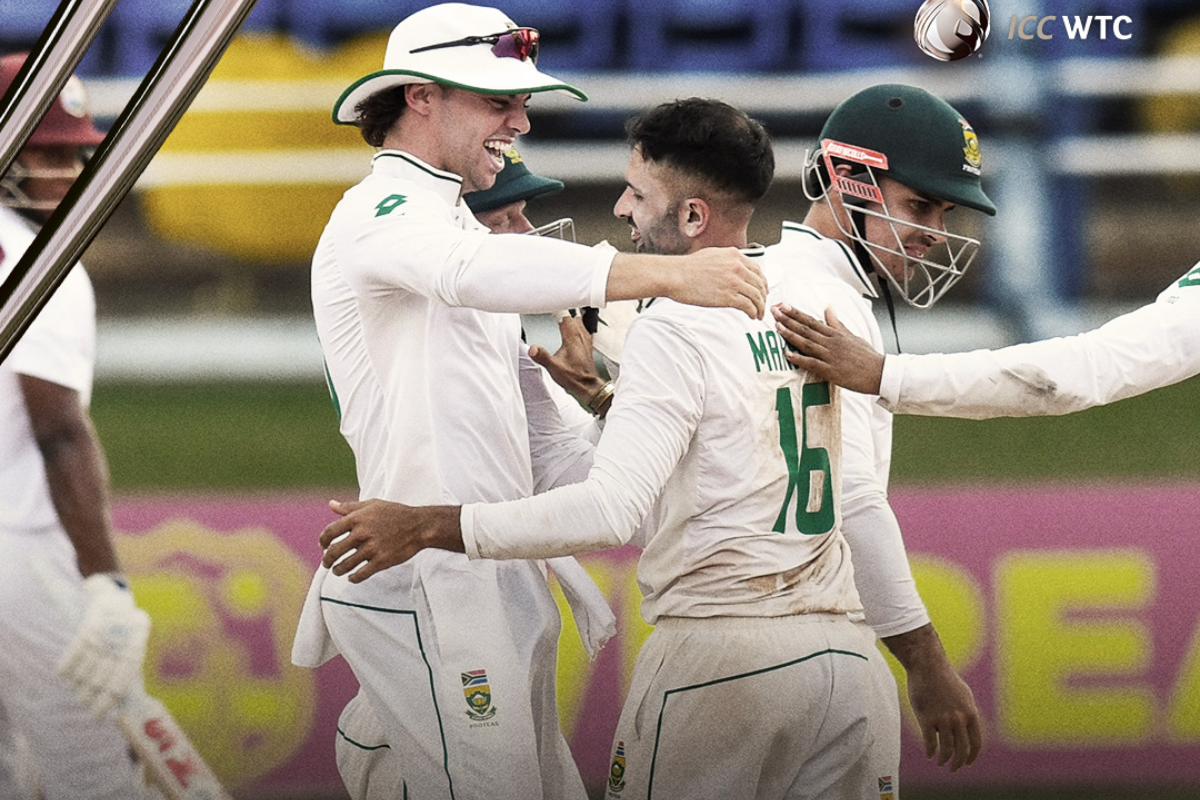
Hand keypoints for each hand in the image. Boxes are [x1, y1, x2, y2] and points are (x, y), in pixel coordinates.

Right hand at [57, 574, 150, 718]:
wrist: (112, 592)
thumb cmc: (124, 624)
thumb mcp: (133, 641)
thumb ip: (127, 665)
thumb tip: (121, 700)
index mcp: (139, 640)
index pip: (126, 675)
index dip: (111, 697)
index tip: (100, 715)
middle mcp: (125, 634)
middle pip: (105, 672)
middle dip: (92, 693)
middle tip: (83, 704)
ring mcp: (108, 626)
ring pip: (89, 662)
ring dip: (79, 680)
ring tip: (74, 690)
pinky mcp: (91, 619)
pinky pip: (77, 647)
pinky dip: (68, 662)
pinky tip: (62, 673)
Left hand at [320, 499, 463, 582]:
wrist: (419, 526)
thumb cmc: (395, 513)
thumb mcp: (372, 505)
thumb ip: (350, 507)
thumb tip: (331, 504)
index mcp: (357, 518)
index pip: (329, 532)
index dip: (322, 541)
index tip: (322, 546)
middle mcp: (362, 533)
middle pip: (334, 551)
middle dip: (326, 560)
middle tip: (326, 563)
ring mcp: (372, 549)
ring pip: (345, 565)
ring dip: (337, 570)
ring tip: (337, 571)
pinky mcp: (381, 561)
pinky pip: (360, 575)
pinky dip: (353, 578)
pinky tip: (352, 577)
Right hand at [529, 315, 607, 412]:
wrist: (588, 385)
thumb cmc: (574, 377)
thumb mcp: (554, 368)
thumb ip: (542, 357)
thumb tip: (532, 348)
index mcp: (572, 337)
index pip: (565, 315)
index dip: (556, 308)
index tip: (547, 305)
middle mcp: (581, 335)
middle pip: (572, 315)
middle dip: (561, 311)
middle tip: (551, 310)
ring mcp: (585, 339)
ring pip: (578, 320)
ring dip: (569, 317)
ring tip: (559, 316)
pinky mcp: (587, 344)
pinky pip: (582, 328)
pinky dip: (575, 325)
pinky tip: (570, 328)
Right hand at [672, 247, 767, 319]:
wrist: (676, 275)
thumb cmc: (687, 267)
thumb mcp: (712, 255)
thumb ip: (727, 261)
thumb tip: (734, 268)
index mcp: (735, 256)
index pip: (758, 270)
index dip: (763, 283)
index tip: (763, 291)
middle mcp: (737, 267)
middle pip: (759, 284)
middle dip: (763, 297)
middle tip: (762, 305)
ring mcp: (734, 282)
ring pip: (756, 296)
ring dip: (760, 307)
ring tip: (758, 314)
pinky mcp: (728, 296)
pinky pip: (748, 306)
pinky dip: (753, 312)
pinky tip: (751, 316)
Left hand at [772, 304, 884, 393]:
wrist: (880, 373)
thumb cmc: (866, 356)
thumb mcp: (852, 336)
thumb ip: (837, 323)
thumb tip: (828, 307)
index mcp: (836, 334)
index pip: (812, 321)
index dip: (797, 313)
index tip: (784, 305)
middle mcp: (832, 342)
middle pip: (806, 329)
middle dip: (789, 320)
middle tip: (775, 311)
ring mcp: (831, 356)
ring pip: (807, 343)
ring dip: (791, 335)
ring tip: (777, 327)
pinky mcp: (832, 371)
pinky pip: (813, 363)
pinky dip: (800, 359)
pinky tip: (788, 354)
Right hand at [906, 655, 981, 771]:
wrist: (927, 665)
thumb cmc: (943, 678)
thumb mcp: (963, 694)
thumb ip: (966, 711)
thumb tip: (967, 726)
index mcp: (970, 713)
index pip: (976, 742)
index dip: (972, 756)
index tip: (967, 762)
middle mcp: (959, 718)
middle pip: (962, 749)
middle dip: (958, 763)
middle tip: (954, 768)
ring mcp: (943, 719)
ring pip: (946, 748)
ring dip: (944, 759)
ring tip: (940, 762)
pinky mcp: (926, 718)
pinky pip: (930, 742)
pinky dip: (930, 751)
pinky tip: (929, 754)